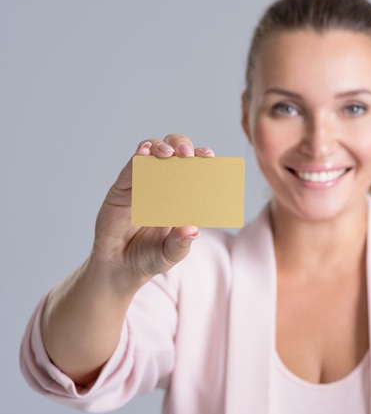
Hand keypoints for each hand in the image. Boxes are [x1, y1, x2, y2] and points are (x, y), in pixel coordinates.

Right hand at [91, 134, 214, 289]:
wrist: (119, 268)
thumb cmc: (149, 258)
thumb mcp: (169, 254)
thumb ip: (180, 243)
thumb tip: (193, 230)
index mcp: (182, 195)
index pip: (194, 169)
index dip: (201, 159)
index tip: (209, 156)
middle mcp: (163, 184)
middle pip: (174, 150)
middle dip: (182, 145)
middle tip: (187, 154)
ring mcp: (142, 183)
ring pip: (152, 153)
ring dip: (160, 147)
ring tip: (167, 154)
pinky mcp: (121, 188)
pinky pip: (129, 169)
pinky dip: (137, 158)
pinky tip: (143, 153)